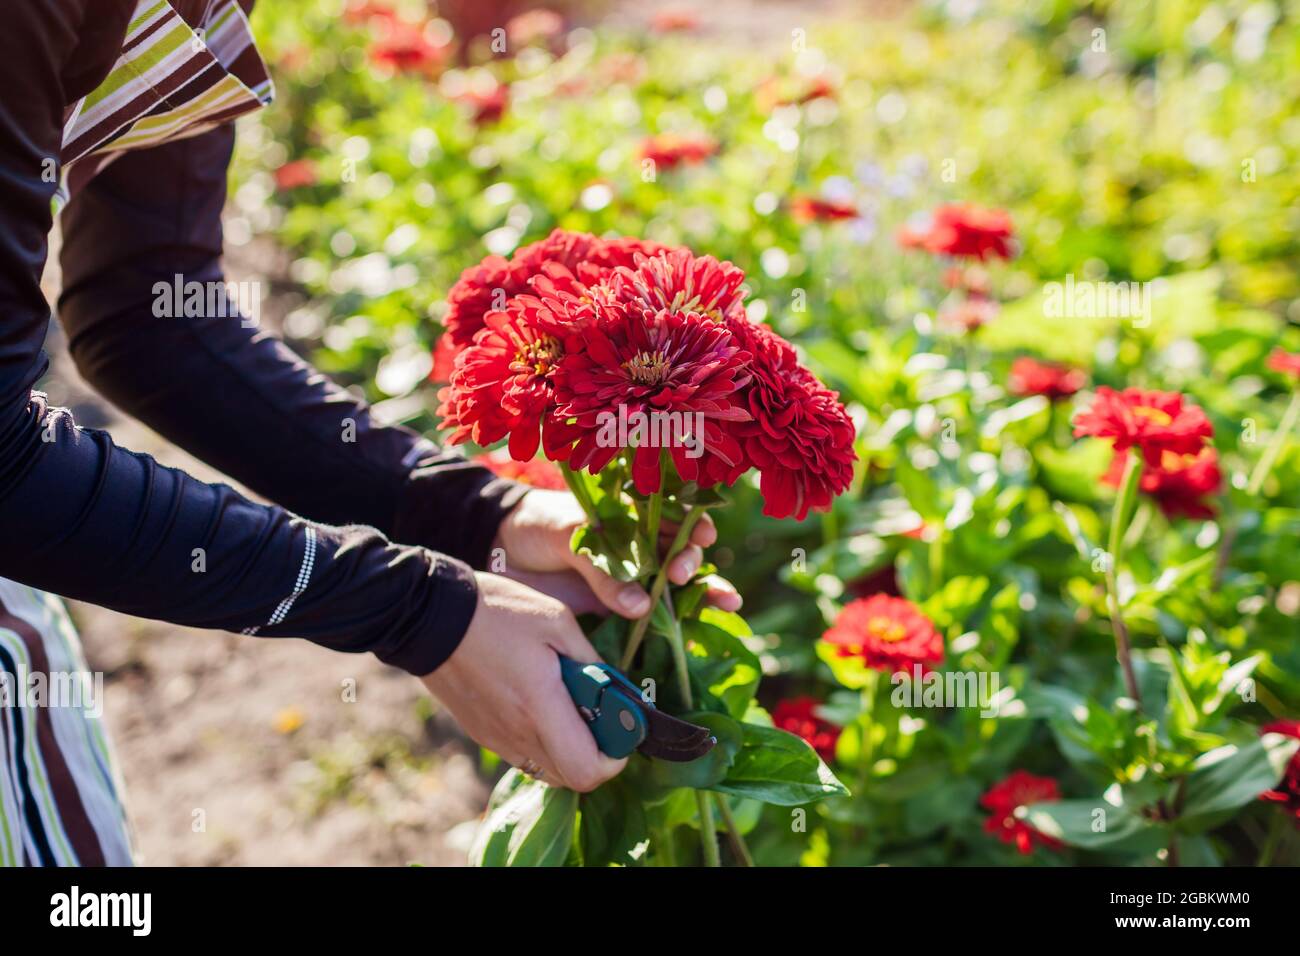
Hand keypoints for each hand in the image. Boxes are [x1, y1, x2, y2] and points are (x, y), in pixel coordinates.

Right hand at [422, 572, 626, 791]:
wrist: (429, 614)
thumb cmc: (498, 611)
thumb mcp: (557, 621)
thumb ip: (589, 659)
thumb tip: (613, 688)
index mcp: (539, 707)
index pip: (586, 771)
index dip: (614, 760)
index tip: (622, 731)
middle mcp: (516, 734)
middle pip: (570, 778)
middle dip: (596, 755)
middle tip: (602, 716)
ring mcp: (495, 737)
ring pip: (546, 770)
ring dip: (569, 750)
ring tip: (571, 707)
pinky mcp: (480, 732)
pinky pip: (523, 755)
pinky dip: (543, 742)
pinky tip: (541, 704)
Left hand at [493, 489, 740, 617]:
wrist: (500, 552)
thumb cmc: (539, 527)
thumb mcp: (569, 535)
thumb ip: (603, 568)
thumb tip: (642, 606)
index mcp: (634, 519)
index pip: (676, 519)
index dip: (694, 525)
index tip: (700, 535)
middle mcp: (641, 552)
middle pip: (684, 558)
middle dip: (696, 566)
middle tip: (684, 574)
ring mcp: (632, 585)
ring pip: (679, 594)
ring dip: (706, 599)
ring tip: (728, 603)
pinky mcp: (618, 616)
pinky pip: (652, 627)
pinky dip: (675, 635)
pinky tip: (696, 641)